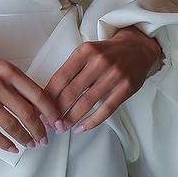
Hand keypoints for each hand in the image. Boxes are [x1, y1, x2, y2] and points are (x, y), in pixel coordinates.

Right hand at [0, 42, 64, 152]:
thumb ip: (10, 80)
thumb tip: (32, 102)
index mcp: (5, 69)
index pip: (37, 93)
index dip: (51, 111)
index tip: (58, 122)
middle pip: (27, 112)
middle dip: (40, 129)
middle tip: (45, 139)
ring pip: (11, 124)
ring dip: (25, 137)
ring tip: (31, 144)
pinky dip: (5, 142)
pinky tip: (12, 147)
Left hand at [45, 26, 162, 133]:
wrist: (137, 48)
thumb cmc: (106, 52)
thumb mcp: (87, 52)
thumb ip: (71, 69)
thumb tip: (50, 94)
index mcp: (84, 51)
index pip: (60, 77)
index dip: (48, 96)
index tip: (40, 108)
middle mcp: (98, 62)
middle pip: (71, 92)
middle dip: (57, 111)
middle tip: (50, 123)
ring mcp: (114, 75)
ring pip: (86, 103)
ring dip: (71, 119)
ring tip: (62, 128)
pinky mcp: (126, 88)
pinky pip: (106, 109)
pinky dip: (92, 122)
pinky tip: (81, 128)